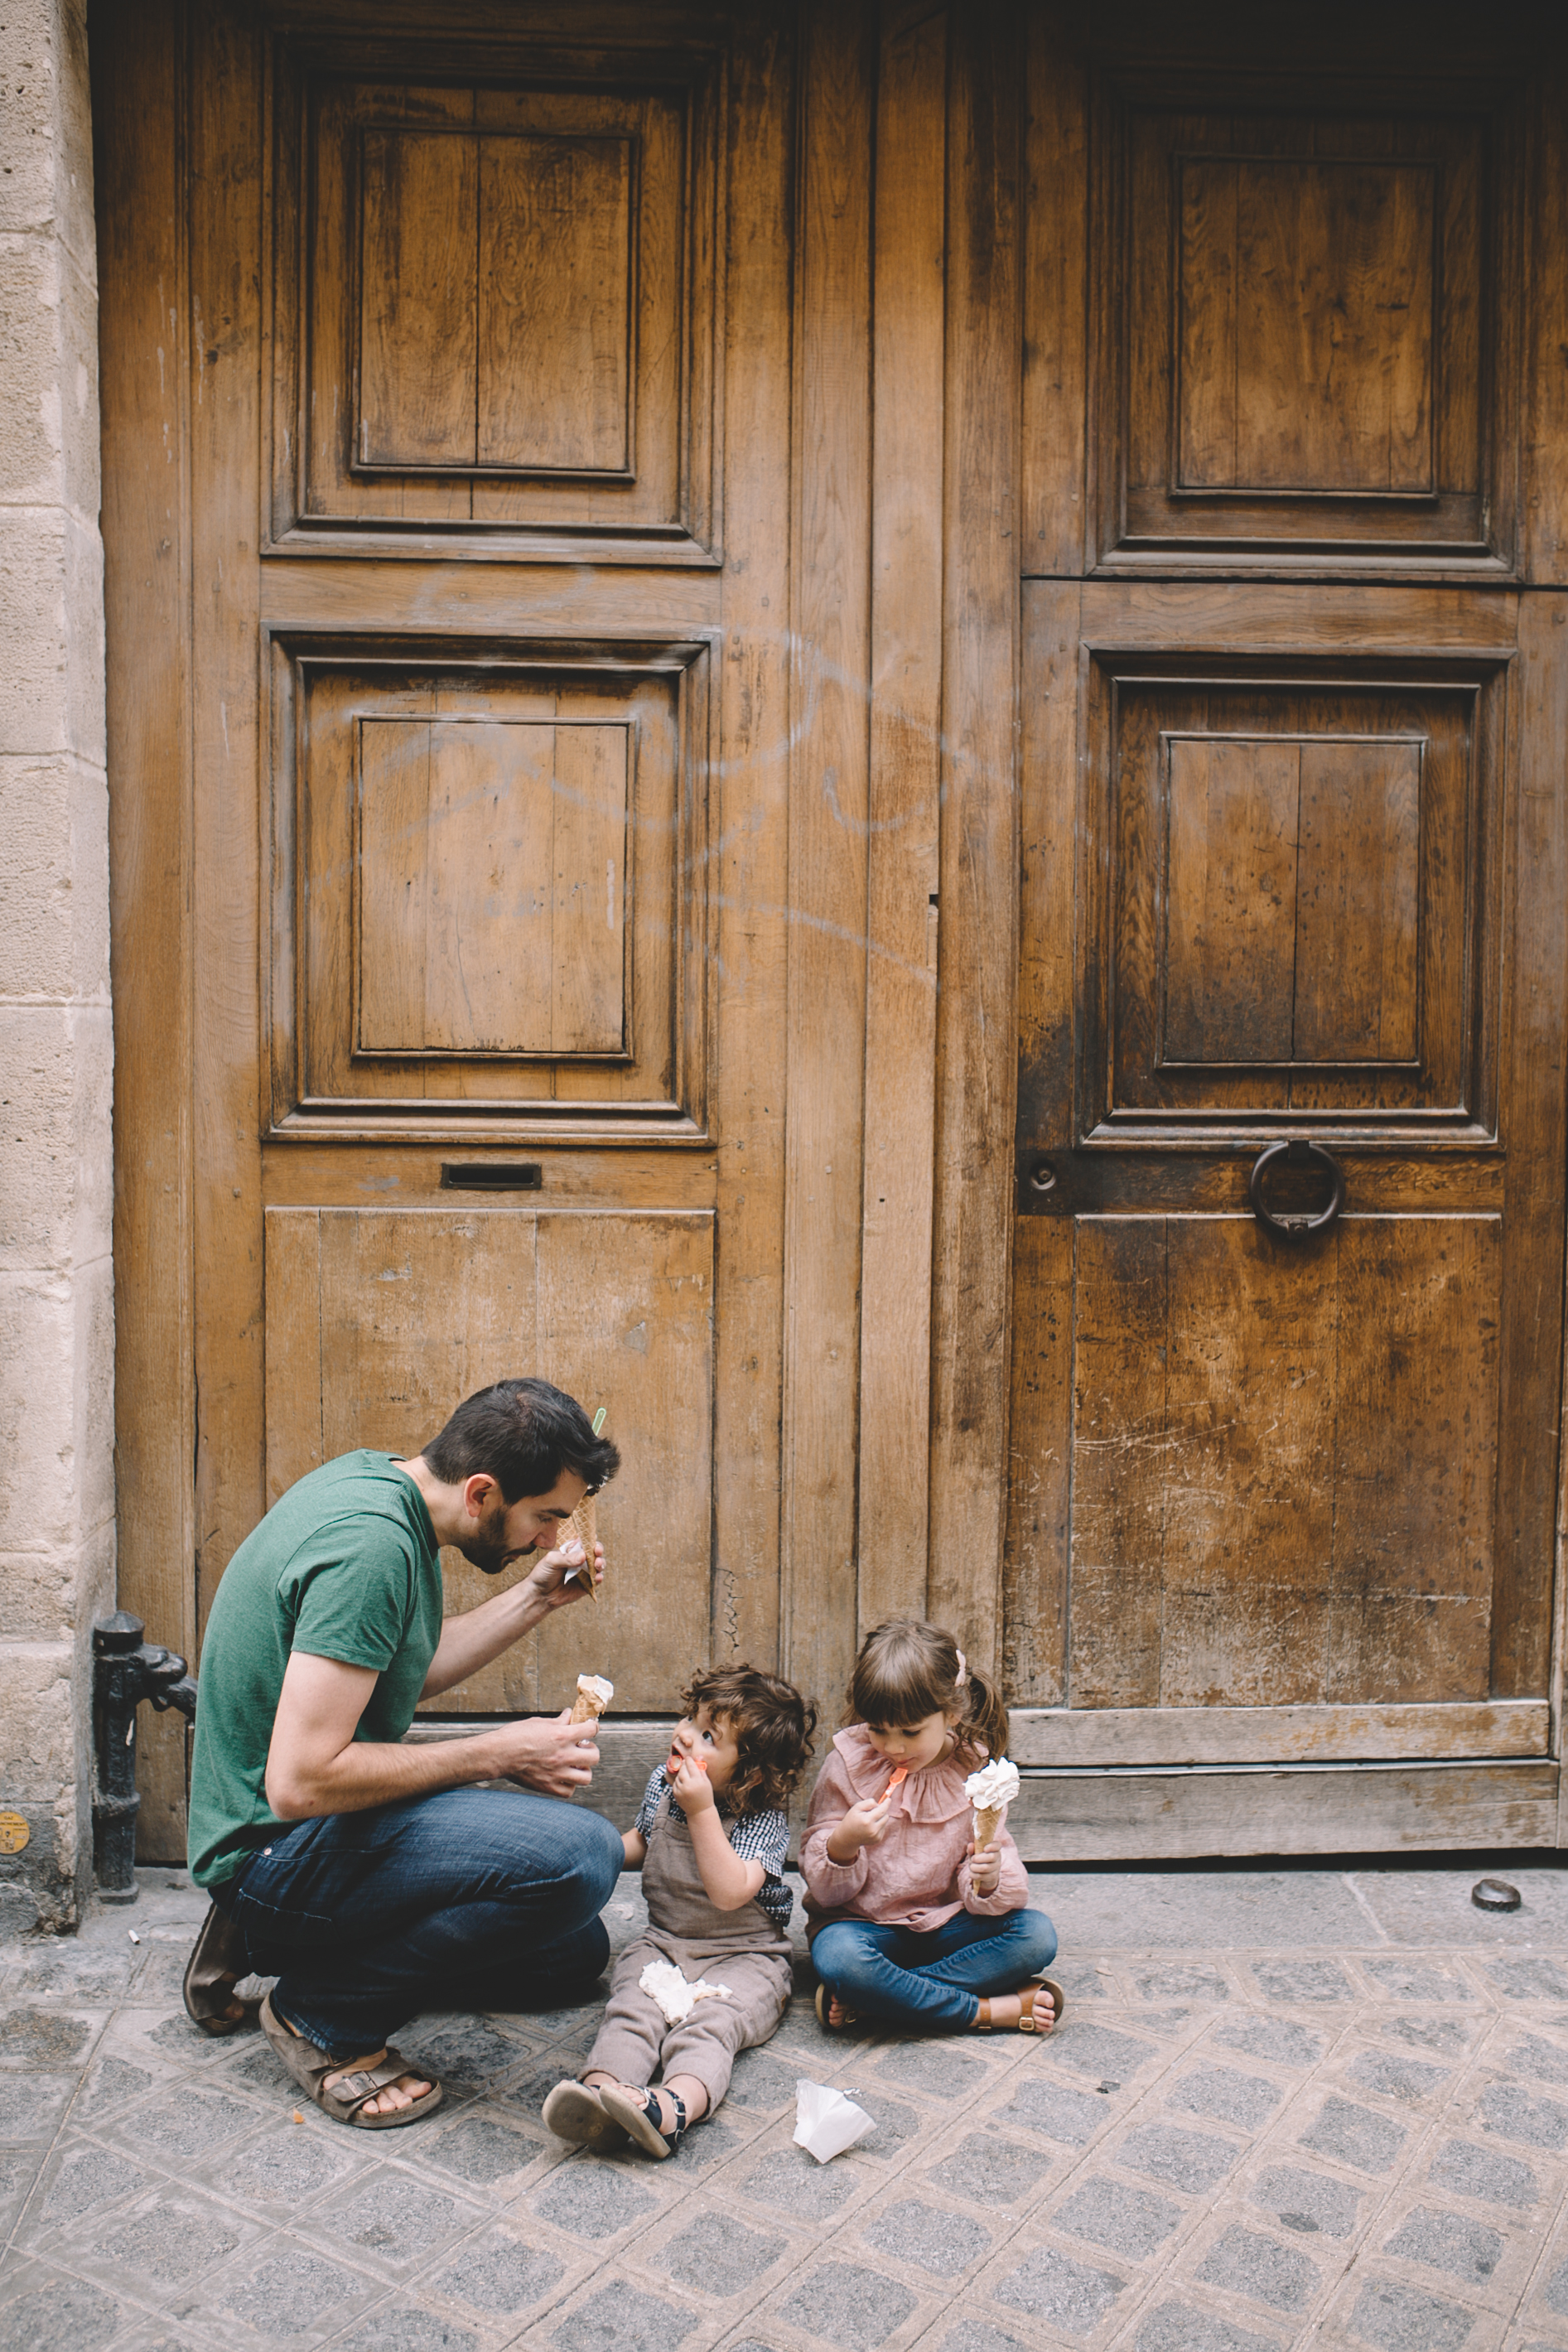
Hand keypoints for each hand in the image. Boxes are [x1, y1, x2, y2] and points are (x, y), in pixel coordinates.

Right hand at [485, 1710, 599, 1797]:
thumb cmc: (515, 1736)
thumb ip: (558, 1721)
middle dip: (591, 1750)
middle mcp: (563, 1755)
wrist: (499, 1755)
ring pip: (587, 1777)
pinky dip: (569, 1785)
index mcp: (562, 1735)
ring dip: (583, 1770)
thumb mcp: (539, 1723)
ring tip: (576, 1765)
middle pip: (595, 1756)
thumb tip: (569, 1715)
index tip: (588, 1728)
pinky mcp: (548, 1786)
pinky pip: (569, 1791)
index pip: (591, 1730)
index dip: (592, 1728)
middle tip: (582, 1749)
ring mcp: (557, 1773)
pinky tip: (563, 1777)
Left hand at [526, 1537, 603, 1610]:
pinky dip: (599, 1578)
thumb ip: (566, 1558)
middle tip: (597, 1552)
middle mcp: (579, 1559)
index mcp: (571, 1550)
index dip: (590, 1539)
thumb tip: (583, 1555)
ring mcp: (584, 1572)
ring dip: (601, 1563)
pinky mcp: (587, 1584)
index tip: (593, 1539)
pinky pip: (597, 1580)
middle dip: (598, 1550)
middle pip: (594, 1551)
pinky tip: (597, 1577)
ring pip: (598, 1565)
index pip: (583, 1541)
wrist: (540, 1595)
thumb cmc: (543, 1574)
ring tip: (597, 1565)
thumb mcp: (551, 1561)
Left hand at [669, 1748, 715, 1814]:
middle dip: (684, 1765)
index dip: (689, 1760)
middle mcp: (688, 1785)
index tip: (689, 1758)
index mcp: (697, 1781)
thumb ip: (701, 1768)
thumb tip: (699, 1756)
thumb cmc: (705, 1795)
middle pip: (683, 1769)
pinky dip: (678, 1781)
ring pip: (678, 1776)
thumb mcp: (706, 1781)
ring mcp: (681, 1790)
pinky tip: (683, 1782)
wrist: (700, 1811)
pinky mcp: (676, 1794)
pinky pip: (675, 1783)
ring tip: (686, 1774)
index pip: (691, 1765)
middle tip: (685, 1763)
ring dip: (681, 1773)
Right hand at [824, 1795, 890, 1862]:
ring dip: (880, 1819)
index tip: (889, 1799)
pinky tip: (870, 1827)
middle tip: (871, 1812)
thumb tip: (880, 1804)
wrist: (847, 1837)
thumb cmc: (851, 1819)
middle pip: (885, 1816)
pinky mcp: (877, 1840)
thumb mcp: (857, 1807)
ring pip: (885, 1822)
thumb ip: (869, 1803)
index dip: (886, 1804)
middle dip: (881, 1811)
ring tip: (869, 1821)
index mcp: (867, 1820)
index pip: (882, 1810)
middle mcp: (873, 1830)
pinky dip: (879, 1825)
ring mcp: (876, 1836)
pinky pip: (883, 1828)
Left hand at [968, 1839, 1001, 1896]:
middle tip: (973, 1859)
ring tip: (971, 1866)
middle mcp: (997, 1858)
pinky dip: (974, 1875)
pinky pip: (982, 1876)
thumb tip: (970, 1845)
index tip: (985, 1849)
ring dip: (975, 1867)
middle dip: (979, 1858)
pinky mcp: (993, 1877)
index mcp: (994, 1849)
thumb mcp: (975, 1854)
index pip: (997, 1845)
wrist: (984, 1875)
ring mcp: (996, 1868)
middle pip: (992, 1857)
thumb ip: (972, 1849)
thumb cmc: (979, 1860)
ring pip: (986, 1868)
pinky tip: (972, 1873)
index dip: (991, 1846)